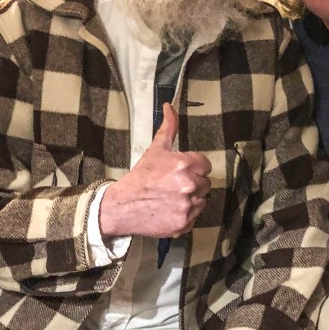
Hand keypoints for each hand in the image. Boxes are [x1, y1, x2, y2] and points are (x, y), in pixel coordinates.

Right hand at [99, 103, 211, 238]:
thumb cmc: (140, 177)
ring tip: (172, 197)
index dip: (194, 167)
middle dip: (193, 182)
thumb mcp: (155, 149)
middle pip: (205, 183)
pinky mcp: (185, 223)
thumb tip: (170, 106)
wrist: (123, 206)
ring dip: (191, 199)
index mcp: (185, 165)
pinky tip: (171, 209)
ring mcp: (188, 206)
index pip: (205, 165)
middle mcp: (190, 185)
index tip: (181, 171)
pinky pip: (195, 216)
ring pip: (202, 200)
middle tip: (174, 185)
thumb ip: (168, 128)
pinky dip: (186, 214)